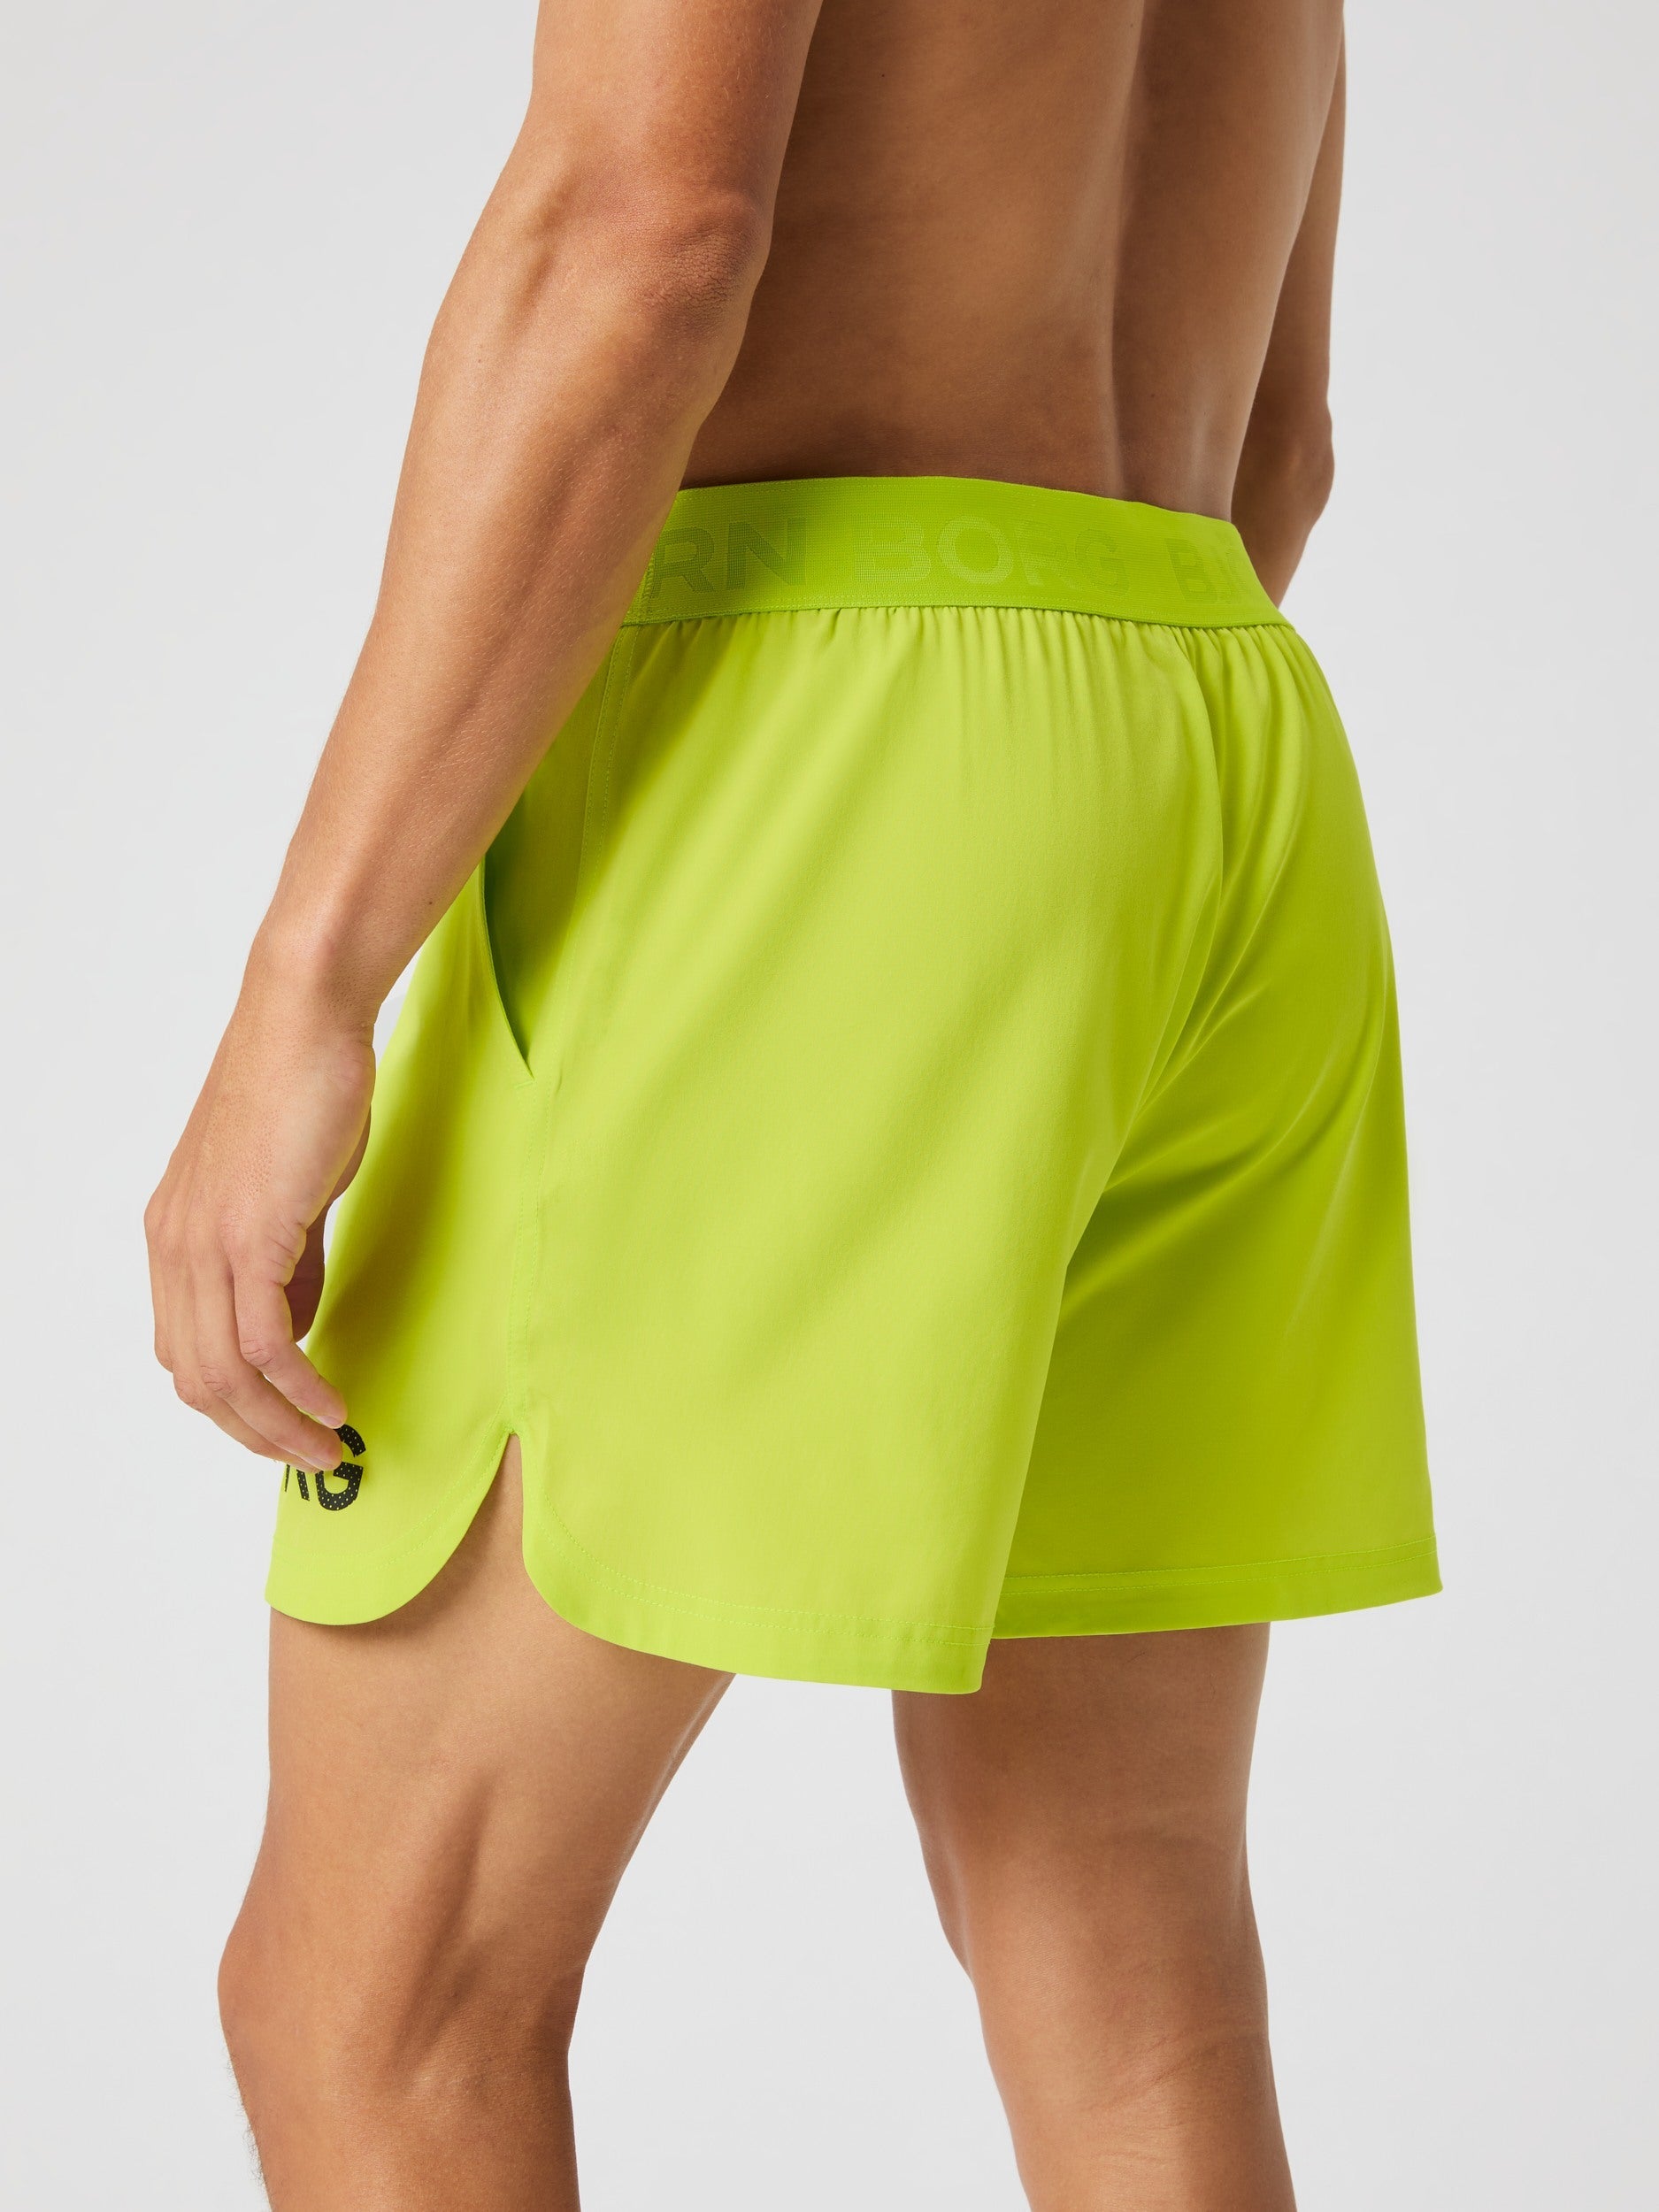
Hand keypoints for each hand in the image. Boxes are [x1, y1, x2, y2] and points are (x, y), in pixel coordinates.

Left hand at [146, 977, 374, 1470]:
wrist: (303, 1019)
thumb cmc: (304, 1086)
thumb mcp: (288, 1190)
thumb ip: (286, 1263)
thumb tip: (298, 1328)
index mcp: (175, 1235)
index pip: (186, 1350)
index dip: (234, 1404)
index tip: (286, 1426)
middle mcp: (174, 1246)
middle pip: (196, 1378)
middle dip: (256, 1432)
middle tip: (315, 1457)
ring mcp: (203, 1242)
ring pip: (224, 1373)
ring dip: (279, 1424)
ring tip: (331, 1444)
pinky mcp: (247, 1235)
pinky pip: (263, 1343)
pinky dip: (298, 1386)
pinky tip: (331, 1401)